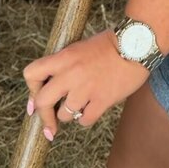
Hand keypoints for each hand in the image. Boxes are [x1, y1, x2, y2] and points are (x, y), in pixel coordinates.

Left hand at [22, 30, 149, 140]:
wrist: (137, 43)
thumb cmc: (112, 44)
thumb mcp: (81, 47)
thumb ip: (65, 64)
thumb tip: (53, 85)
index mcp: (64, 57)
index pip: (31, 74)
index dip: (31, 89)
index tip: (36, 100)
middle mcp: (71, 73)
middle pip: (42, 101)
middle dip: (44, 115)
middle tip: (50, 124)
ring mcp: (86, 88)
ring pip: (64, 115)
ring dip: (70, 114)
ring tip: (82, 105)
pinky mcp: (102, 100)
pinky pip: (85, 120)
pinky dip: (86, 118)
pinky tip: (93, 110)